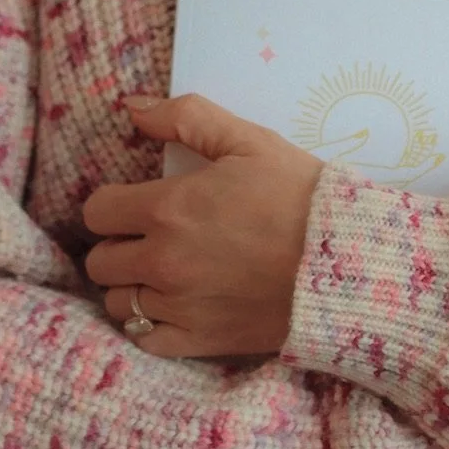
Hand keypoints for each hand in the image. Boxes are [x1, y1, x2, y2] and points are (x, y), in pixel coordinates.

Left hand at [81, 95, 323, 359]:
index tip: (136, 205)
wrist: (351, 263)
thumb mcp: (249, 141)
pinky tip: (174, 307)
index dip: (113, 205)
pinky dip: (151, 326)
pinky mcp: (201, 341)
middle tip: (150, 239)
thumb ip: (186, 118)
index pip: (97, 211)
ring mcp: (179, 307)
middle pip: (100, 261)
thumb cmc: (301, 196)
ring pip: (119, 303)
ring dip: (132, 287)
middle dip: (119, 246)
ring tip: (163, 274)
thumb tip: (131, 106)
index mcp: (168, 208)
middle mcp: (163, 261)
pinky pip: (146, 340)